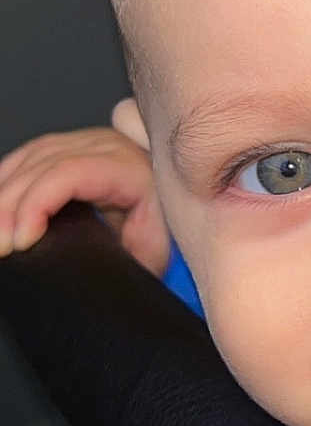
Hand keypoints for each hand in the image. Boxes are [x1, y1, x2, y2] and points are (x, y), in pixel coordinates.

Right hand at [0, 99, 166, 273]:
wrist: (179, 198)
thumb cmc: (167, 225)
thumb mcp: (154, 248)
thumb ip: (130, 261)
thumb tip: (102, 282)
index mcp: (129, 168)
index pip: (69, 173)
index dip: (36, 204)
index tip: (21, 242)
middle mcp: (105, 147)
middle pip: (39, 166)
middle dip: (8, 208)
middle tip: (0, 247)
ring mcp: (84, 143)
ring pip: (26, 160)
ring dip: (1, 197)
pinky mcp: (69, 148)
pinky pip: (26, 159)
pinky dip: (4, 184)